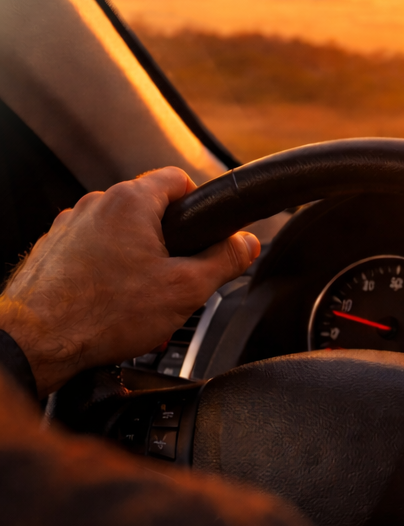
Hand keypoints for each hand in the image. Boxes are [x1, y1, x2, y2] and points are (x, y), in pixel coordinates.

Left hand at [0, 167, 259, 396]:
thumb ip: (225, 260)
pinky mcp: (48, 253)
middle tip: (173, 276)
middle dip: (166, 240)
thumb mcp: (186, 290)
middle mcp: (94, 205)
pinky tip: (107, 302)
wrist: (34, 346)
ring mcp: (66, 228)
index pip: (178, 179)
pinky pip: (89, 251)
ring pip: (117, 232)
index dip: (199, 206)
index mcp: (130, 202)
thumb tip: (246, 244)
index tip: (204, 232)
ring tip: (137, 297)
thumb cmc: (101, 316)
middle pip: (148, 209)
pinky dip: (102, 270)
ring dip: (133, 256)